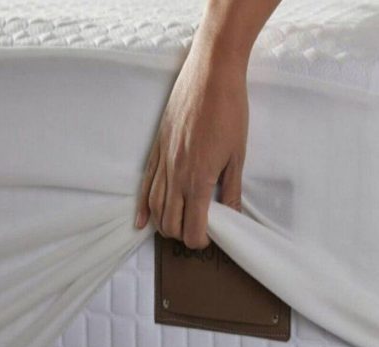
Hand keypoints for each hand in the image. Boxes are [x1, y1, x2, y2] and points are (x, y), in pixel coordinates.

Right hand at [134, 39, 247, 248]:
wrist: (211, 74)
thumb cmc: (229, 112)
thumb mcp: (237, 155)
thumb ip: (232, 190)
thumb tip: (233, 216)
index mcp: (199, 181)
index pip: (191, 229)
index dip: (199, 241)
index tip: (208, 238)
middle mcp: (175, 177)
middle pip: (170, 223)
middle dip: (182, 235)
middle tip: (196, 231)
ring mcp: (162, 163)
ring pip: (154, 207)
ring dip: (164, 224)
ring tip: (176, 227)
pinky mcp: (156, 149)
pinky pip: (145, 184)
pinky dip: (142, 207)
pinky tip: (141, 221)